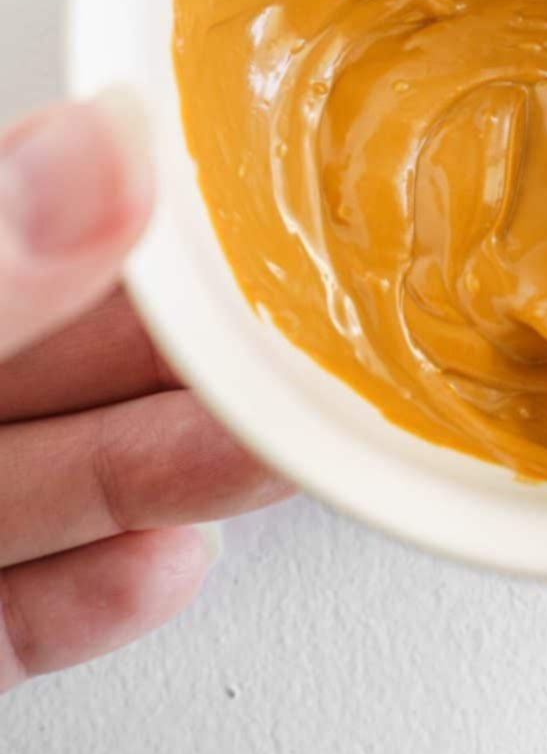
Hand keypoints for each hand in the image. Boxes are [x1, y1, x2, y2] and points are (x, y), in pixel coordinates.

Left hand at [0, 95, 288, 689]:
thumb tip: (97, 153)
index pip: (19, 211)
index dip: (128, 199)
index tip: (248, 185)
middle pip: (49, 353)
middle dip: (187, 349)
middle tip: (310, 331)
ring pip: (37, 481)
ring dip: (166, 472)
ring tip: (275, 449)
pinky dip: (82, 600)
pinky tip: (164, 566)